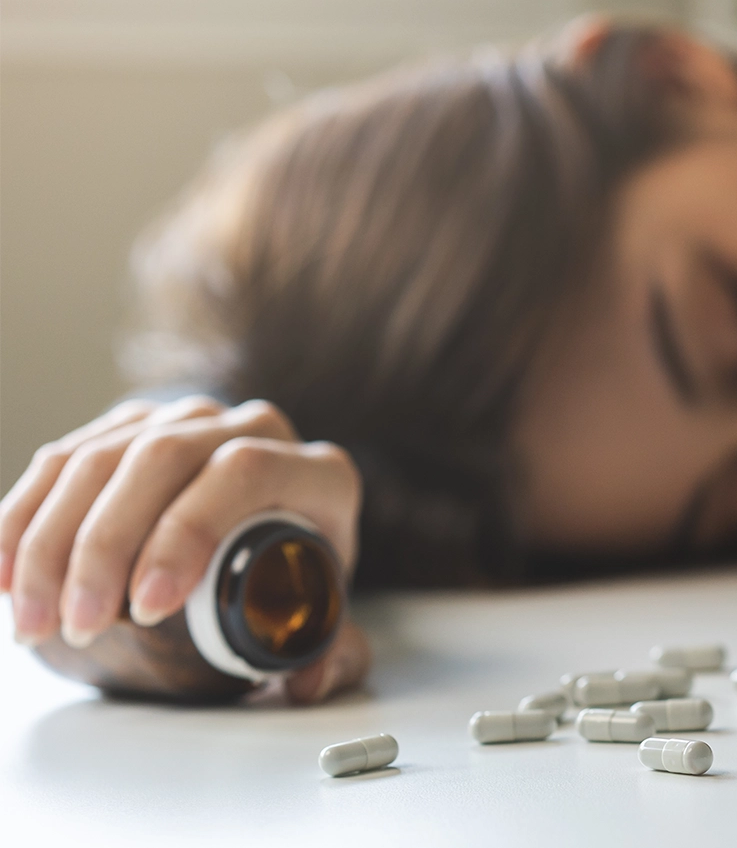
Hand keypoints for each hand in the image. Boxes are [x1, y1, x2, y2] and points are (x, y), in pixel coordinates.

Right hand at [1, 396, 365, 701]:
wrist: (281, 529)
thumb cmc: (305, 577)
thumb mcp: (329, 614)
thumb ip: (336, 654)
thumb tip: (310, 683)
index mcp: (314, 471)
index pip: (242, 473)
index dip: (185, 533)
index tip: (148, 608)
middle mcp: (251, 427)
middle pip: (159, 461)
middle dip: (104, 548)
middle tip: (78, 627)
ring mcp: (185, 420)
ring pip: (99, 458)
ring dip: (51, 544)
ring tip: (34, 623)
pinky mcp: (128, 427)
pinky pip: (60, 461)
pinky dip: (22, 520)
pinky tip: (2, 578)